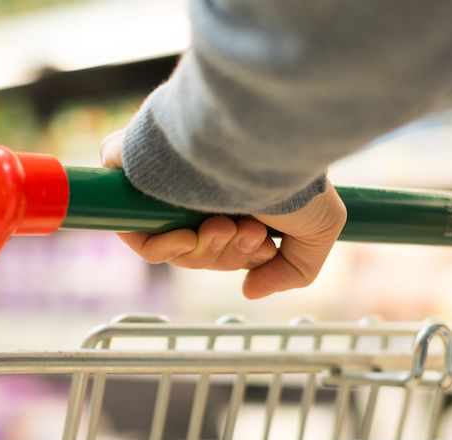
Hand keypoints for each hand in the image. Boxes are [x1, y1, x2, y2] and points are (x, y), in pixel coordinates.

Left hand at [101, 130, 346, 298]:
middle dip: (225, 255)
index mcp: (234, 190)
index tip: (263, 247)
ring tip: (227, 226)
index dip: (239, 257)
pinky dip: (161, 247)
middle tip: (248, 234)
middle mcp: (198, 183)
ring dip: (202, 251)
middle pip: (196, 250)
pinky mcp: (132, 171)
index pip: (221, 243)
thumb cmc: (293, 174)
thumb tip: (249, 290)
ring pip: (169, 246)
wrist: (262, 136)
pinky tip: (190, 237)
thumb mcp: (319, 229)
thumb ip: (294, 269)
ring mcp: (165, 179)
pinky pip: (133, 230)